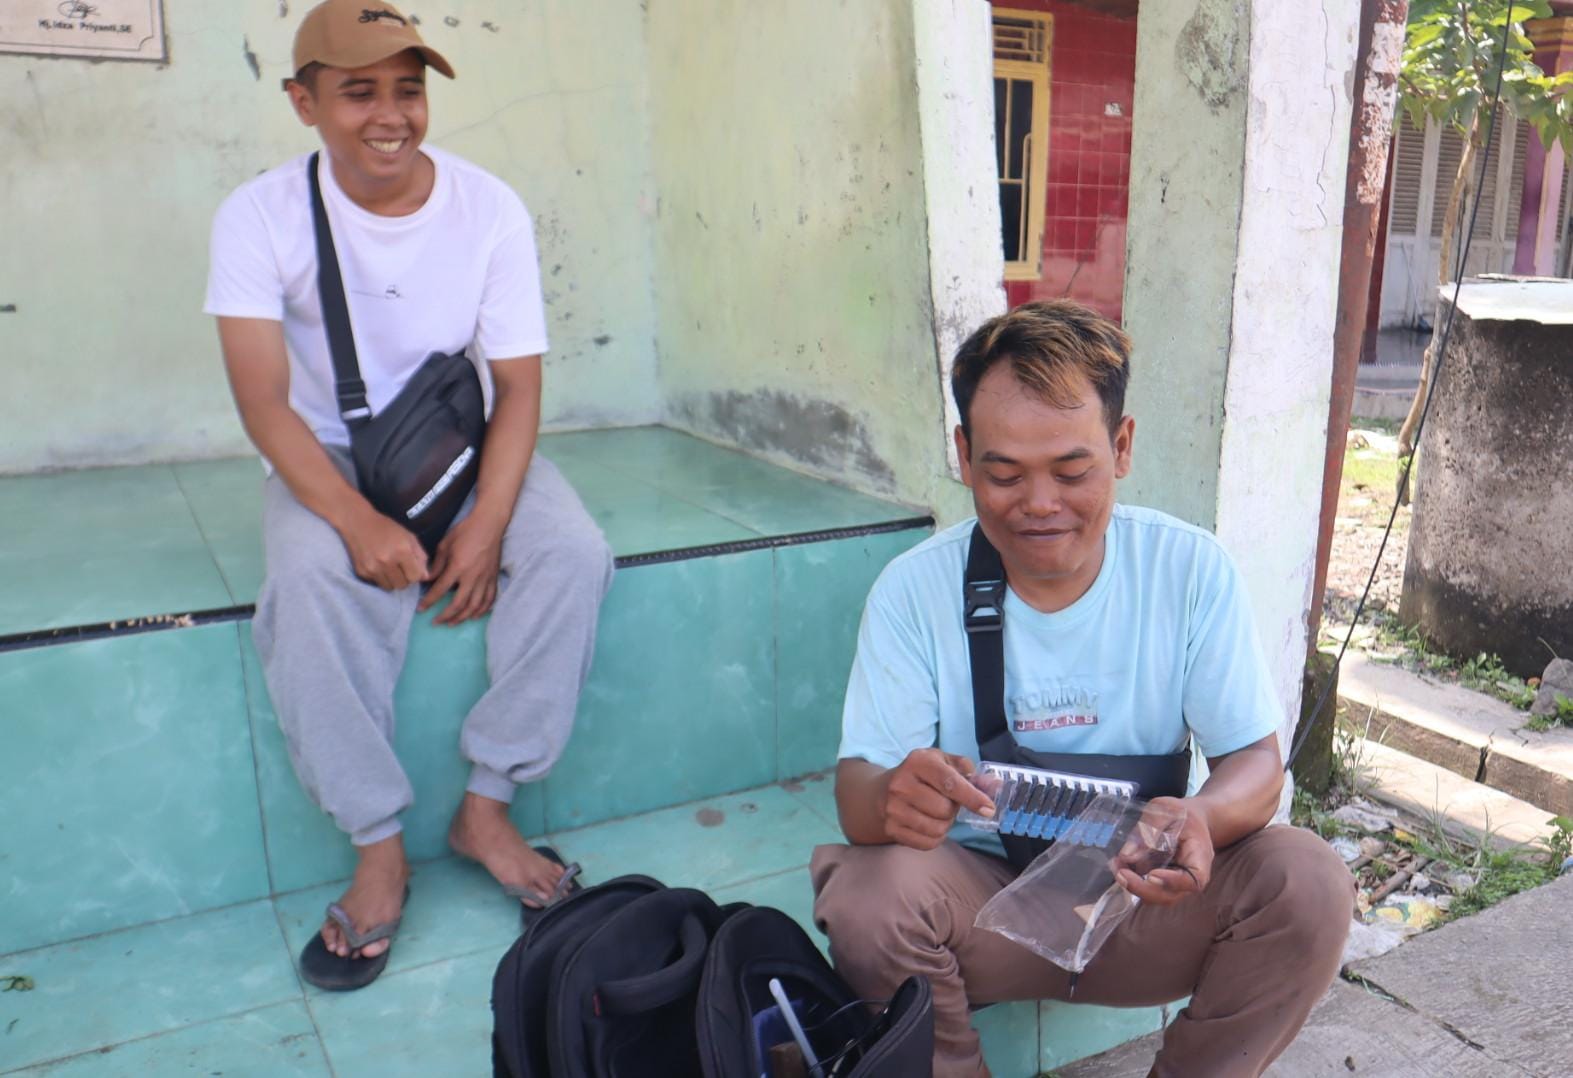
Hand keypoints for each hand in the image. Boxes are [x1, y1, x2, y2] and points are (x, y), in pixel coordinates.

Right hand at [338, 503, 429, 589]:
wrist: (357, 523)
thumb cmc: (386, 528)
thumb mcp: (408, 536)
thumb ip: (420, 556)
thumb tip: (425, 577)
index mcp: (402, 551)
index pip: (415, 577)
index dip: (415, 574)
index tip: (412, 568)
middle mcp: (387, 561)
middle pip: (403, 585)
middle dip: (404, 579)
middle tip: (400, 568)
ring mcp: (373, 568)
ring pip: (390, 587)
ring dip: (392, 581)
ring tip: (389, 568)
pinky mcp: (362, 572)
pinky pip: (377, 583)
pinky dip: (380, 578)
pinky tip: (378, 566)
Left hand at [418, 510, 503, 625]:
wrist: (489, 523)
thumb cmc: (465, 531)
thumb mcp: (445, 545)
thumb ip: (437, 564)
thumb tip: (428, 580)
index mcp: (458, 567)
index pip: (441, 590)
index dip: (429, 602)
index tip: (421, 610)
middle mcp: (473, 576)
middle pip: (459, 604)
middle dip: (446, 616)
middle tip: (435, 622)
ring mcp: (485, 579)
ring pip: (475, 606)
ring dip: (463, 617)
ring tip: (452, 623)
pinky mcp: (493, 578)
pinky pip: (489, 599)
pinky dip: (482, 610)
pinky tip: (474, 615)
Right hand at [879, 749, 995, 849]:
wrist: (880, 793)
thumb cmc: (920, 776)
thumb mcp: (942, 763)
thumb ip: (969, 772)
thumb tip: (995, 786)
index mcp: (918, 761)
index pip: (950, 782)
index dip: (972, 797)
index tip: (989, 809)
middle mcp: (901, 784)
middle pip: (945, 809)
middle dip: (953, 809)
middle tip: (946, 802)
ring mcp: (893, 808)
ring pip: (937, 828)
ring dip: (945, 824)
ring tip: (936, 813)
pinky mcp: (891, 829)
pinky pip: (927, 843)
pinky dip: (935, 837)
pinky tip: (928, 824)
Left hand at [1113, 796, 1212, 906]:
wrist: (1191, 818)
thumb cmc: (1182, 814)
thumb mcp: (1167, 810)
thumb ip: (1150, 829)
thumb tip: (1128, 855)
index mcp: (1200, 855)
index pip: (1194, 879)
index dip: (1173, 882)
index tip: (1151, 875)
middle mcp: (1191, 875)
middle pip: (1171, 895)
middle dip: (1144, 889)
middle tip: (1122, 874)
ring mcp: (1177, 882)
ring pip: (1157, 896)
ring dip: (1135, 886)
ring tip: (1116, 866)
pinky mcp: (1163, 880)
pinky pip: (1149, 888)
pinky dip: (1133, 880)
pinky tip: (1119, 865)